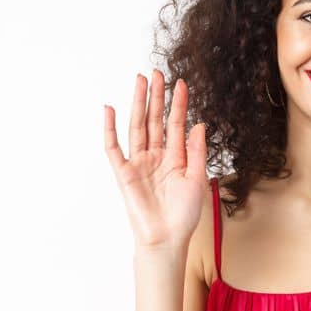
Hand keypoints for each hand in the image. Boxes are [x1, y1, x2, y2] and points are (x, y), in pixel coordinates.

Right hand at [103, 69, 207, 249]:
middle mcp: (156, 156)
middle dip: (156, 96)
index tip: (182, 83)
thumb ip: (197, 151)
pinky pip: (114, 148)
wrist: (167, 238)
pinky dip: (110, 129)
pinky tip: (110, 109)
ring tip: (140, 81)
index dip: (179, 104)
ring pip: (137, 126)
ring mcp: (139, 162)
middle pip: (154, 119)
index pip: (176, 124)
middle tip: (157, 72)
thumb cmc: (184, 214)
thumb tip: (199, 124)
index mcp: (176, 157)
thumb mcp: (197, 179)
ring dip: (137, 103)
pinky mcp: (124, 173)